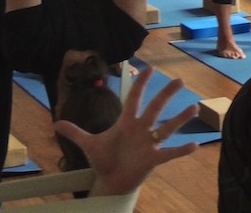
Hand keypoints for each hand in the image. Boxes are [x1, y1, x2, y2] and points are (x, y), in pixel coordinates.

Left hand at [52, 67, 197, 196]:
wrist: (111, 181)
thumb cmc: (104, 159)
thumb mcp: (89, 145)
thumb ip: (75, 133)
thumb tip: (55, 124)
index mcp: (126, 123)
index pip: (134, 99)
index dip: (140, 85)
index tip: (148, 69)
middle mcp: (141, 130)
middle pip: (155, 108)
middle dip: (166, 94)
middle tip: (179, 79)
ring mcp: (149, 144)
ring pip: (167, 128)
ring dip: (180, 119)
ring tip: (194, 107)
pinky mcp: (153, 159)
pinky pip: (170, 153)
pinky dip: (182, 150)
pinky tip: (195, 145)